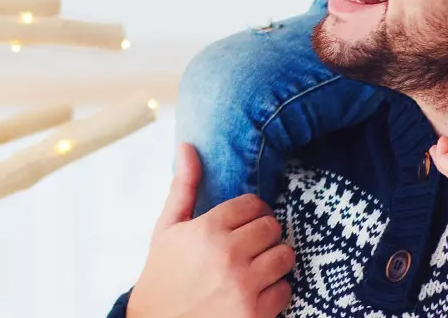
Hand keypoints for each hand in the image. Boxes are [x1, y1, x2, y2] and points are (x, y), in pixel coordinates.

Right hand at [128, 144, 294, 317]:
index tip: (243, 222)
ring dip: (273, 260)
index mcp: (206, 230)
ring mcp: (244, 286)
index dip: (250, 212)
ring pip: (284, 256)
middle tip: (249, 244)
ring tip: (254, 266)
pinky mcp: (255, 314)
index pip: (252, 204)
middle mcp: (228, 255)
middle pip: (272, 227)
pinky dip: (274, 290)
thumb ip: (184, 187)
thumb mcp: (167, 229)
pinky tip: (254, 290)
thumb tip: (187, 146)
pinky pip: (285, 289)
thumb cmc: (162, 275)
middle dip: (263, 233)